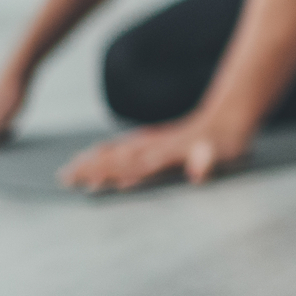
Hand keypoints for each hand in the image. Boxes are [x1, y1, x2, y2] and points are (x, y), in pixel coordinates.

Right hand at [57, 109, 253, 191]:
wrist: (232, 114)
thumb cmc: (228, 141)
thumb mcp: (223, 154)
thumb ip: (207, 162)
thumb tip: (198, 171)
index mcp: (165, 155)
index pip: (128, 167)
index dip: (106, 174)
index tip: (83, 182)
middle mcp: (155, 148)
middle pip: (116, 158)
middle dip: (89, 168)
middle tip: (62, 177)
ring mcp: (156, 142)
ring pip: (119, 151)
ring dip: (96, 159)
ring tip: (72, 165)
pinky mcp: (161, 138)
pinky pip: (129, 145)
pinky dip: (112, 148)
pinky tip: (103, 150)